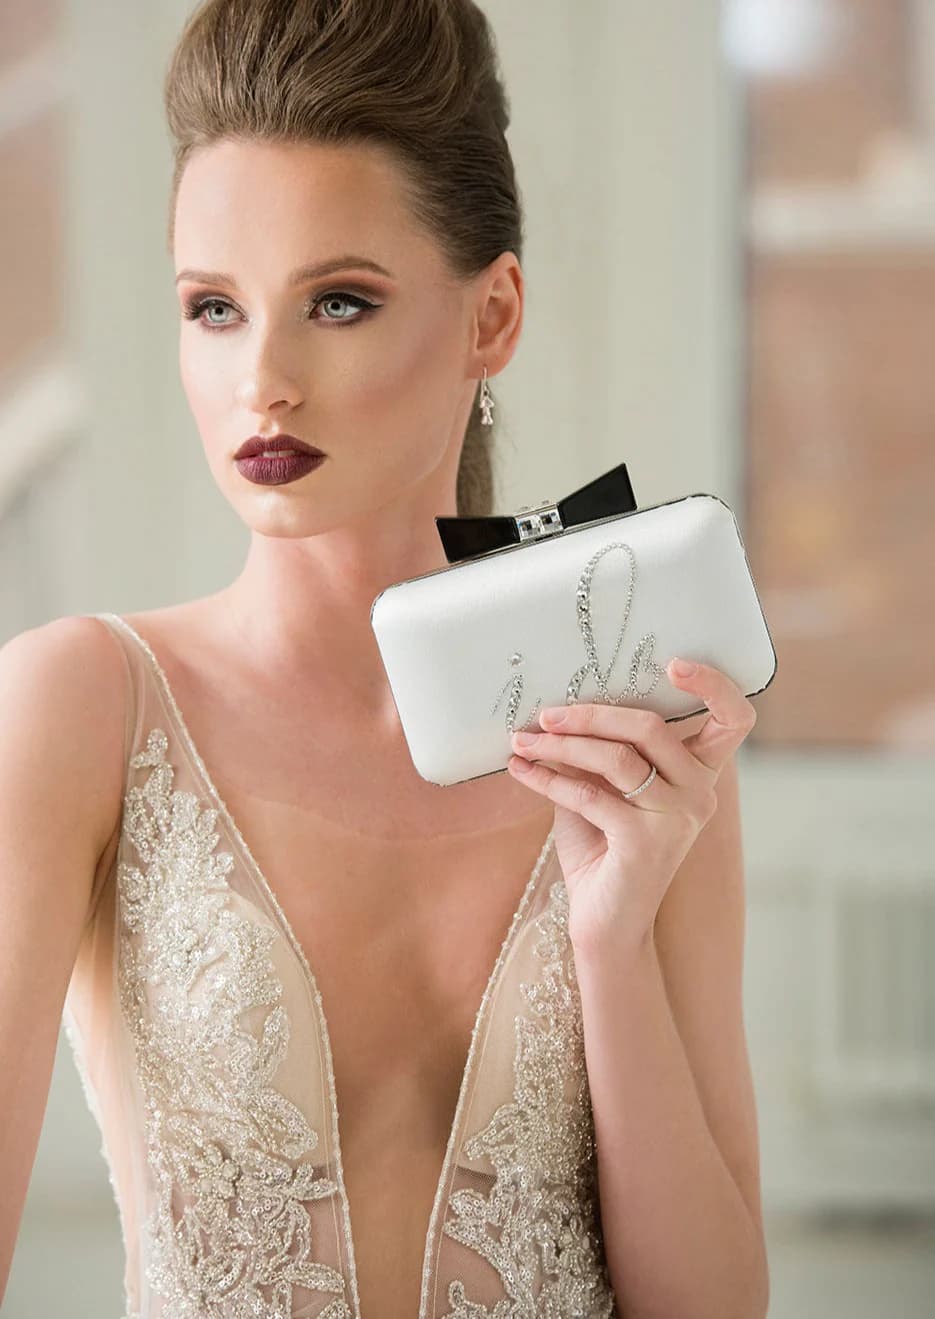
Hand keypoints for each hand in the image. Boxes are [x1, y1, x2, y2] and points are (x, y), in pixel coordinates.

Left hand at [506, 658, 757, 953]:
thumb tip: (559, 706)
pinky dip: (547, 778)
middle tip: (546, 713)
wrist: (602, 924)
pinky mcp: (644, 843)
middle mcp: (698, 794)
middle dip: (591, 714)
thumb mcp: (602, 789)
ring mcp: (676, 819)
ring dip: (561, 744)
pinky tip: (521, 770)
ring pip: (615, 757)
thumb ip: (597, 752)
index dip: (714, 684)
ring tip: (522, 740)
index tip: (673, 660)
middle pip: (651, 727)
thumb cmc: (601, 849)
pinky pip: (588, 794)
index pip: (734, 721)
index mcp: (698, 774)